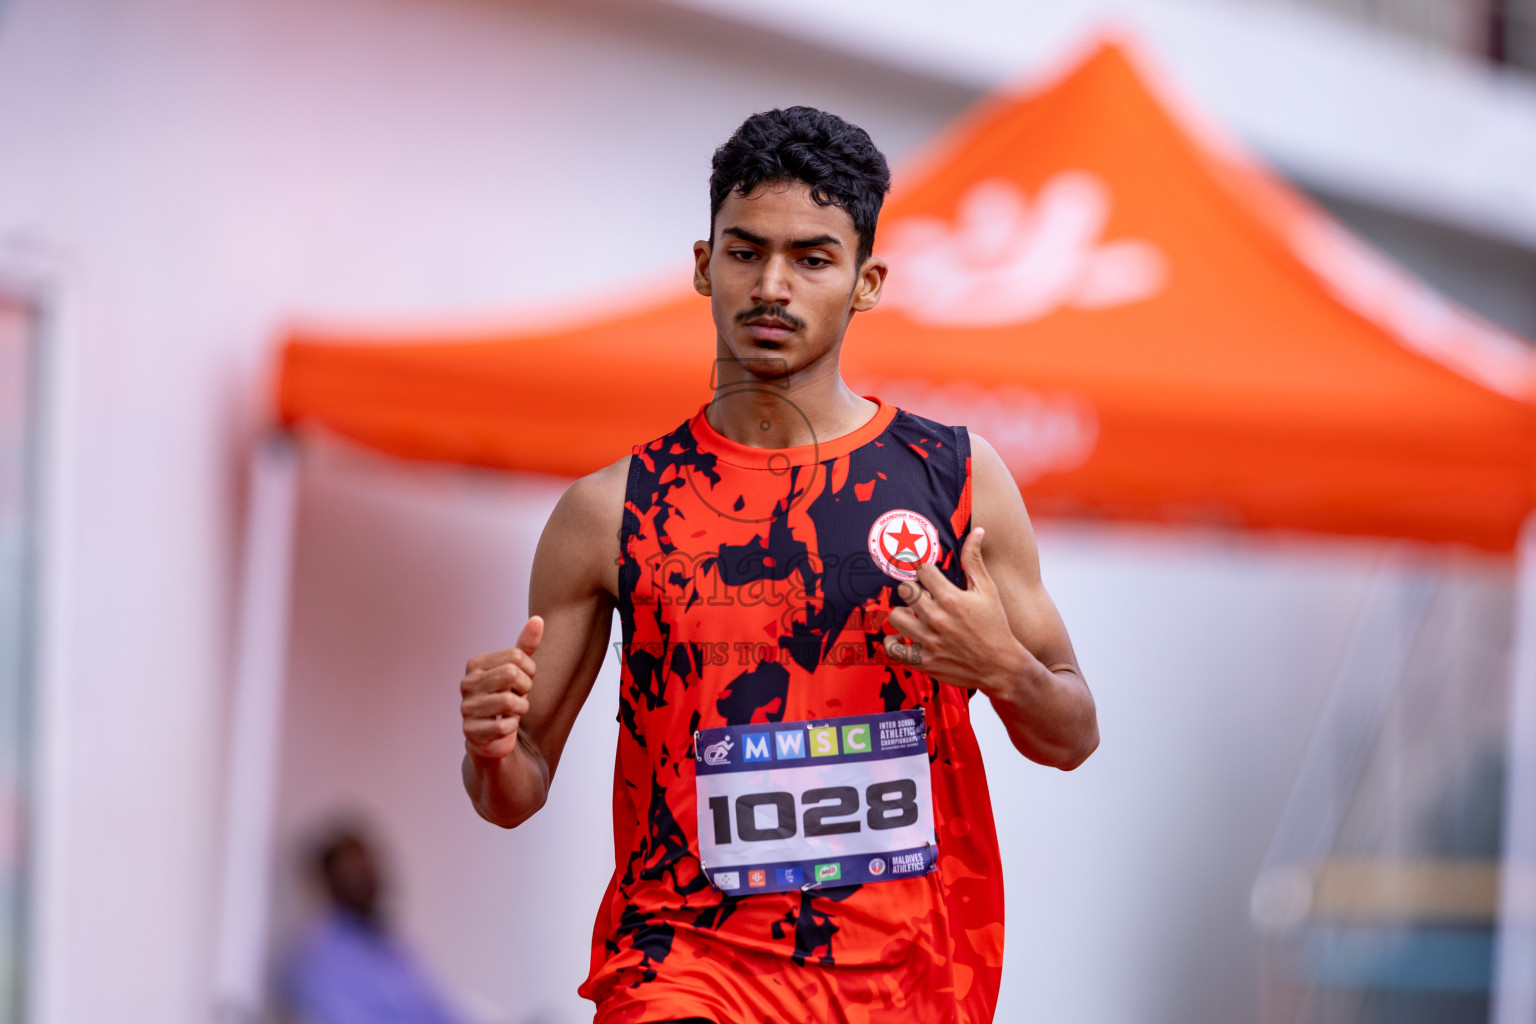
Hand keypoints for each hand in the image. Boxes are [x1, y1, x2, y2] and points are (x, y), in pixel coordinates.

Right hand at [460, 616, 543, 759]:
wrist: (492, 736)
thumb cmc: (507, 696)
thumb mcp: (518, 670)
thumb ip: (526, 645)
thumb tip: (538, 619)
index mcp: (476, 664)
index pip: (516, 657)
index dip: (530, 671)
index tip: (523, 681)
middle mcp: (467, 683)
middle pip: (511, 674)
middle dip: (525, 688)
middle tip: (520, 696)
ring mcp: (466, 708)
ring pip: (510, 701)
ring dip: (521, 709)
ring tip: (514, 712)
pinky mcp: (471, 732)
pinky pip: (504, 726)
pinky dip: (512, 728)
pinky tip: (505, 727)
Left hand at [882, 529, 1029, 695]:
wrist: (1001, 667)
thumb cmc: (996, 625)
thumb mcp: (988, 591)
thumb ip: (975, 561)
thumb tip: (976, 531)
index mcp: (951, 599)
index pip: (922, 571)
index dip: (926, 571)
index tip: (930, 577)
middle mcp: (937, 619)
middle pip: (904, 590)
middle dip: (912, 589)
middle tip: (921, 595)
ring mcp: (928, 641)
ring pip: (895, 616)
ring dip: (903, 613)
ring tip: (914, 615)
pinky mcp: (923, 661)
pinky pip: (892, 648)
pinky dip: (894, 641)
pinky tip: (904, 636)